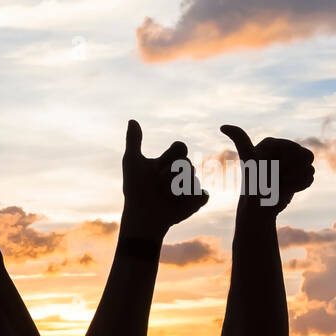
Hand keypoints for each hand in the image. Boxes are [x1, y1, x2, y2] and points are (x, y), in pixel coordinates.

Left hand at [121, 120, 208, 237]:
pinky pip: (203, 194)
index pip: (180, 147)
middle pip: (188, 162)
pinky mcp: (197, 201)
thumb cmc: (135, 188)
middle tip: (159, 185)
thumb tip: (132, 120)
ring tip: (166, 196)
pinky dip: (192, 199)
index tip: (159, 166)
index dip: (172, 155)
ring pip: (194, 179)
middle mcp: (182, 171)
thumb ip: (133, 141)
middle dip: (172, 174)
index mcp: (170, 160)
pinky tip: (179, 203)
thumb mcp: (132, 162)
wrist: (142, 215)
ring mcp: (191, 186)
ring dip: (177, 188)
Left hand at [220, 124, 313, 214]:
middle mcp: (281, 150)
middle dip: (294, 170)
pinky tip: (287, 187)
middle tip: (277, 177)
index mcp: (272, 143)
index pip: (296, 149)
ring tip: (281, 183)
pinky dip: (300, 185)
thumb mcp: (250, 159)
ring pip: (310, 168)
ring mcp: (290, 162)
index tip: (272, 167)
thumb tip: (222, 126)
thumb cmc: (254, 183)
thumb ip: (241, 140)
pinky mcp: (296, 174)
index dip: (288, 162)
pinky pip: (310, 177)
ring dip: (297, 179)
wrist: (260, 207)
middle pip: (307, 156)